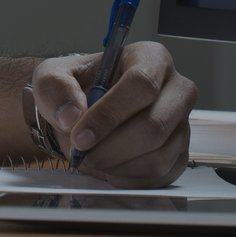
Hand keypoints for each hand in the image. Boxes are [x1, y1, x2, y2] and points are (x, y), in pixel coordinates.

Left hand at [29, 41, 196, 188]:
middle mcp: (176, 90)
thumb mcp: (53, 77)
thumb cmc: (76, 88)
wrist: (83, 112)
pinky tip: (109, 166)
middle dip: (111, 148)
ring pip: (157, 156)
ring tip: (93, 158)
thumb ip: (56, 89)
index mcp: (151, 58)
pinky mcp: (179, 154)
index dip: (109, 115)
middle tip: (82, 154)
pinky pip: (158, 176)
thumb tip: (71, 116)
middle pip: (154, 126)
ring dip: (116, 166)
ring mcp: (182, 124)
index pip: (141, 85)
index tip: (80, 136)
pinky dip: (127, 178)